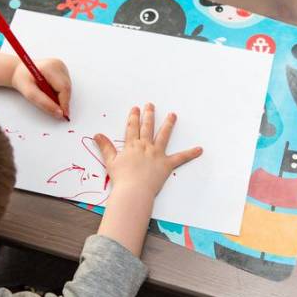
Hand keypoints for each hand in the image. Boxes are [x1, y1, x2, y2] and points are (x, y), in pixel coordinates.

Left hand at [11, 58, 70, 118]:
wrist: (19, 71)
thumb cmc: (22, 80)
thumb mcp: (29, 93)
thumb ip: (44, 103)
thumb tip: (59, 113)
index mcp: (50, 67)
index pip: (63, 87)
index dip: (64, 102)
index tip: (63, 115)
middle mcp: (58, 64)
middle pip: (66, 88)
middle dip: (62, 101)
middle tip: (54, 109)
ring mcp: (61, 66)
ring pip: (67, 88)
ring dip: (60, 97)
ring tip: (46, 95)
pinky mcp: (63, 69)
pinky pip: (66, 85)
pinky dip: (60, 92)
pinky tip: (50, 90)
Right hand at [94, 103, 202, 255]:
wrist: (133, 191)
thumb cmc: (121, 179)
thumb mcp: (110, 161)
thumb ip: (105, 147)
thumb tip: (97, 135)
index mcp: (132, 146)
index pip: (132, 128)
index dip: (133, 117)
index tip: (135, 108)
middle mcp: (145, 146)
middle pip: (147, 127)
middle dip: (149, 115)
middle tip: (151, 105)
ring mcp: (157, 154)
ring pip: (163, 136)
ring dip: (168, 124)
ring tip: (173, 115)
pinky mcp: (166, 164)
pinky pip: (181, 158)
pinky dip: (190, 154)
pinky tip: (199, 149)